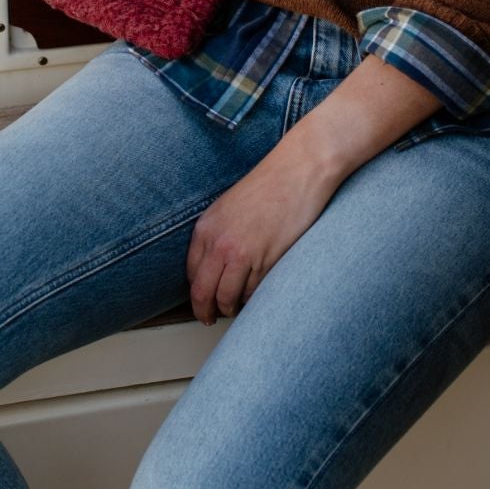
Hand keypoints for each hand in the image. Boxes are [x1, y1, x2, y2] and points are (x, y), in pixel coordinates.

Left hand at [185, 139, 341, 323]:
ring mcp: (241, 254)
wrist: (298, 170)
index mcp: (206, 227)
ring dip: (230, 309)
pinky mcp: (265, 261)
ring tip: (235, 309)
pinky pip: (253, 293)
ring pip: (226, 298)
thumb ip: (218, 234)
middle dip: (205, 311)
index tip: (201, 299)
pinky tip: (255, 296)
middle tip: (209, 318)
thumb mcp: (230, 207)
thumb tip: (216, 264)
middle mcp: (218, 243)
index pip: (191, 273)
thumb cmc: (270, 185)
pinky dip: (253, 299)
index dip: (196, 291)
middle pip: (202, 292)